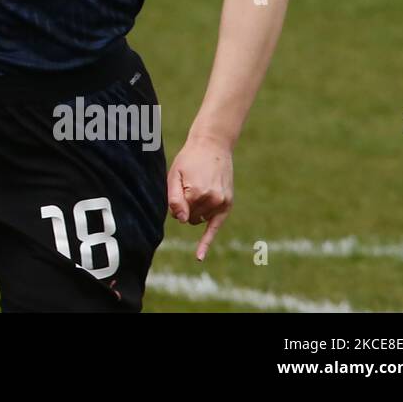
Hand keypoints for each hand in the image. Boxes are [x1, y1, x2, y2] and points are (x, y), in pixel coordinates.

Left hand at [167, 135, 233, 260]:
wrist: (213, 145)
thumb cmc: (189, 159)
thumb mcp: (175, 174)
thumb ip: (174, 199)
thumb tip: (181, 220)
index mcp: (195, 193)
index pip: (178, 213)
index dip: (175, 203)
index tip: (178, 188)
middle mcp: (211, 200)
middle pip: (189, 217)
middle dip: (185, 208)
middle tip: (188, 186)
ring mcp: (221, 203)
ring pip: (199, 220)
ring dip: (195, 211)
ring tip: (198, 188)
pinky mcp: (227, 204)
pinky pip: (215, 227)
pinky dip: (206, 242)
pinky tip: (199, 257)